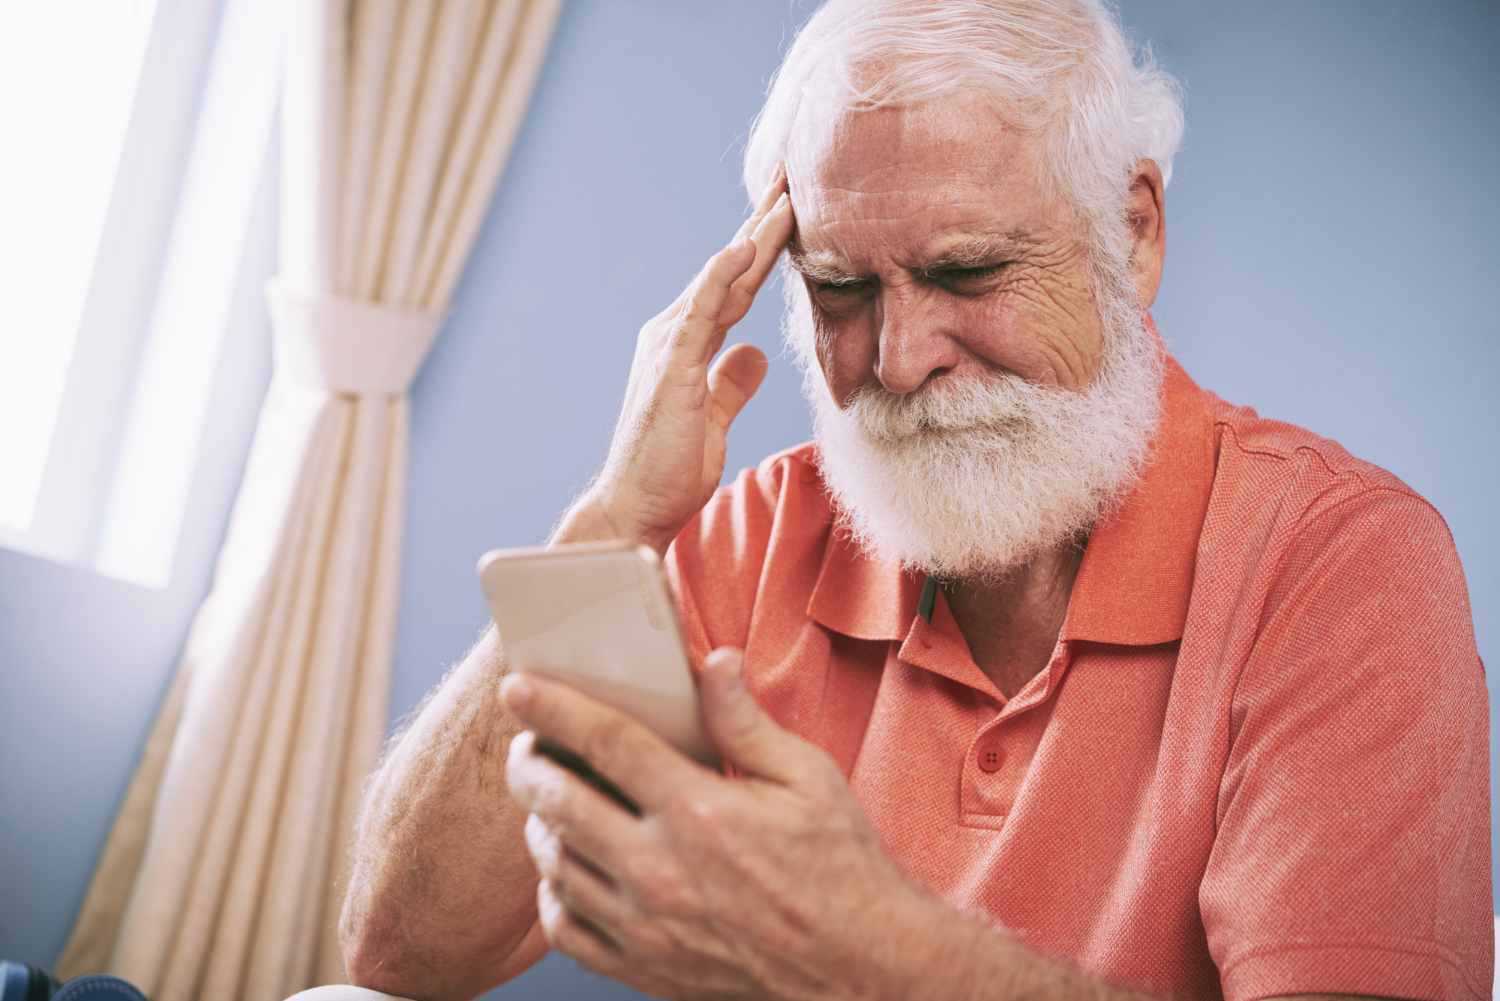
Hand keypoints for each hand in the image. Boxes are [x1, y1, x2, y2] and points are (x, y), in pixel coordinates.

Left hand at [501, 649, 937, 1000]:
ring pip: (553, 865)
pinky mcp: (644, 969)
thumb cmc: (841, 869)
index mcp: (699, 811)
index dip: (553, 708)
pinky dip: (553, 895)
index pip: (603, 742)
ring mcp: (646, 925)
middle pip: (557, 801)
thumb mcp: (808, 777)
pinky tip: (570, 871)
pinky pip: (566, 930)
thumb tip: (713, 663)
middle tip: (528, 743)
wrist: (860, 970)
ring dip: (538, 824)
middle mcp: (661, 869)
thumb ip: (745, 721)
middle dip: (528, 762)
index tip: (521, 688)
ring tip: (549, 801)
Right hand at [558, 171, 794, 553]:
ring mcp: (669, 348)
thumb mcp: (715, 420)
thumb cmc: (668, 469)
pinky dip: (720, 278)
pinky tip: (742, 249)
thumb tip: (753, 355)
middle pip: (730, 270)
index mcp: (689, 344)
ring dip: (752, 239)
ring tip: (784, 198)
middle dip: (762, 225)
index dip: (766, 248)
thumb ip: (731, 383)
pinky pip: (699, 313)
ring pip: (719, 281)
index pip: (737, 286)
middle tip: (794, 179)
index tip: (795, 211)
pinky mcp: (670, 368)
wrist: (634, 507)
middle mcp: (675, 335)